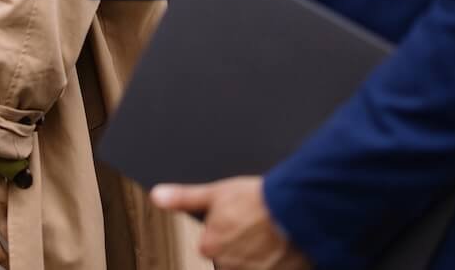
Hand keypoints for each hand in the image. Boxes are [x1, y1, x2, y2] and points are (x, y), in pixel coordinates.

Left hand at [152, 177, 311, 269]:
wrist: (296, 209)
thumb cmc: (258, 199)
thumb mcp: (216, 192)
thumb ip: (184, 198)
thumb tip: (157, 196)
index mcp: (210, 245)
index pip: (213, 242)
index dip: (227, 228)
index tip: (239, 219)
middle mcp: (227, 264)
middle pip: (230, 256)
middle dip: (241, 243)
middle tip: (255, 226)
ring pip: (249, 264)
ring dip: (258, 254)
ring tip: (269, 235)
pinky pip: (266, 268)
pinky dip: (271, 261)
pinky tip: (278, 247)